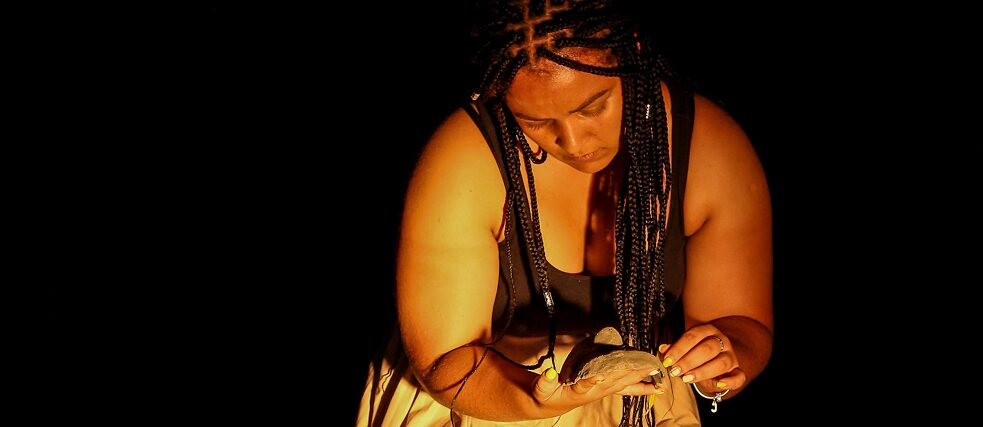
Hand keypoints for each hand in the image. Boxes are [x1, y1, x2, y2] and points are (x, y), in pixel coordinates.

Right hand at [531, 365, 665, 413]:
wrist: (554, 404)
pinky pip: (626, 386)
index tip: (603, 374)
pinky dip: (639, 383)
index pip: (587, 385)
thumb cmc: (547, 395)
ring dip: (641, 378)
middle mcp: (595, 391)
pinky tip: (653, 382)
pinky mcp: (605, 387)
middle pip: (616, 382)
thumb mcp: (541, 390)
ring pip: (625, 384)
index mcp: (578, 392)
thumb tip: (550, 373)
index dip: (595, 380)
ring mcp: (602, 390)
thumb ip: (545, 382)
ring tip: (657, 371)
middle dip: (631, 374)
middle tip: (649, 365)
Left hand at [659, 324, 745, 395]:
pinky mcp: (737, 370)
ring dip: (702, 371)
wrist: (716, 359)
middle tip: (675, 371)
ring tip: (687, 379)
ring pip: (721, 362)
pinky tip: (719, 385)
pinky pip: (739, 376)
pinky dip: (730, 382)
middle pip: (708, 348)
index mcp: (708, 331)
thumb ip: (676, 348)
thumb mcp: (686, 348)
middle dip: (689, 360)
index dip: (679, 348)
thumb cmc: (697, 353)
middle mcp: (722, 341)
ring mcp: (731, 356)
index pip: (693, 336)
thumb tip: (663, 349)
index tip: (667, 360)